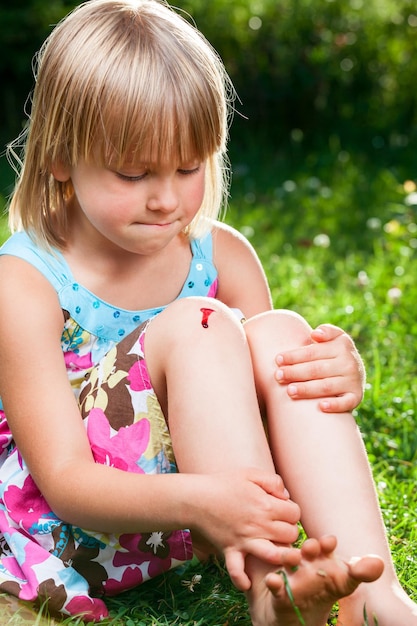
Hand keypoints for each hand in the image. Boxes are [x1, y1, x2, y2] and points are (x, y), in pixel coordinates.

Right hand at [190, 468, 300, 590]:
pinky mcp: (230, 550)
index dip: (291, 511)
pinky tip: (247, 582)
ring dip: (280, 557)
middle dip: (289, 531)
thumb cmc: (223, 483)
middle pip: (290, 535)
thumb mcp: (250, 473)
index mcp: (265, 504)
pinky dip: (242, 580)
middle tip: (278, 528)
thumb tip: (286, 497)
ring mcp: (245, 539)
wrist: (195, 497)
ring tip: (277, 552)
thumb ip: (273, 481)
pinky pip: (238, 571)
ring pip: (275, 556)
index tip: (282, 510)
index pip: (295, 514)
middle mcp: (258, 524)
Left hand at [275, 323, 364, 412]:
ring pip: (327, 386)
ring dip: (307, 389)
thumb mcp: (336, 338)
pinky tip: (320, 407)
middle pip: (317, 369)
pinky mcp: (356, 397)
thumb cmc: (336, 354)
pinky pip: (346, 403)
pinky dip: (335, 405)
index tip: (277, 360)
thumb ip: (327, 331)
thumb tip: (315, 334)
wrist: (356, 372)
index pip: (313, 352)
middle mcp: (349, 364)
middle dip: (295, 372)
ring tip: (289, 391)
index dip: (294, 356)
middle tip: (277, 376)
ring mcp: (353, 381)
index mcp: (341, 347)